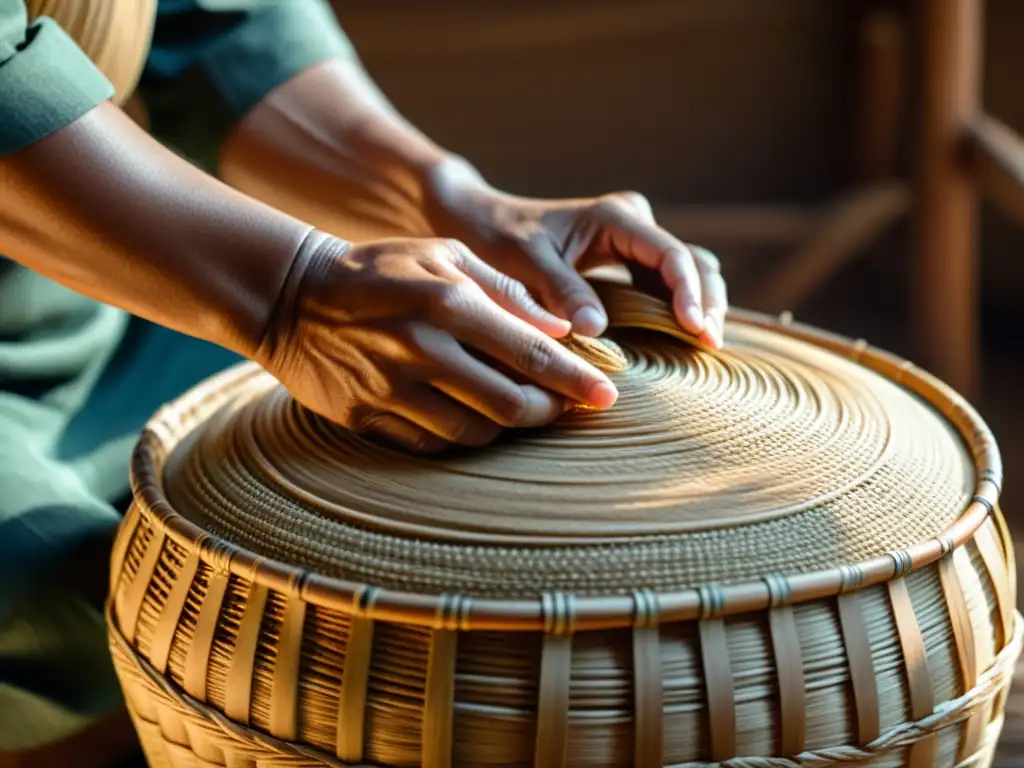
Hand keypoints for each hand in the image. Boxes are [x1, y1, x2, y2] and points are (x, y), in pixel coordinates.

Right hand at [256, 234, 617, 453]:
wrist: (291, 296)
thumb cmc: (382, 269)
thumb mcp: (445, 253)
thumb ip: (508, 289)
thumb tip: (564, 327)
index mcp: (447, 302)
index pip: (530, 352)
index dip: (576, 380)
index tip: (607, 396)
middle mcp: (421, 350)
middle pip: (509, 405)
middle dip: (548, 411)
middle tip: (562, 406)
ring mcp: (390, 389)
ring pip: (474, 433)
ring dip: (506, 427)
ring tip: (515, 407)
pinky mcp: (365, 418)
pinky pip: (431, 446)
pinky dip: (461, 437)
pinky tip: (468, 416)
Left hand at [423, 158, 727, 347]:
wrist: (479, 222)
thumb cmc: (497, 239)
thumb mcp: (524, 264)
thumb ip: (561, 291)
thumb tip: (597, 330)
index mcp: (614, 217)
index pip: (670, 254)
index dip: (688, 292)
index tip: (693, 329)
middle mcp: (633, 223)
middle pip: (692, 260)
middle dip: (707, 301)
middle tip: (709, 345)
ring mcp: (635, 241)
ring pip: (690, 270)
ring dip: (702, 304)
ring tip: (706, 346)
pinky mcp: (628, 262)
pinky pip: (669, 283)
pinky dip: (683, 307)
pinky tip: (686, 339)